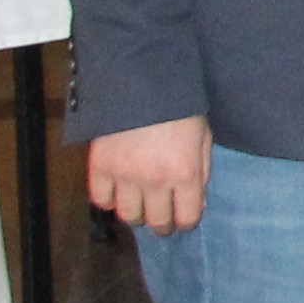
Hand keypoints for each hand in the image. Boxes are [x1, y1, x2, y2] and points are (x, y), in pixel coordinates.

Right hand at [86, 117, 210, 232]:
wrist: (142, 79)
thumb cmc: (179, 106)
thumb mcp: (203, 136)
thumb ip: (202, 172)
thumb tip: (196, 206)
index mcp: (186, 172)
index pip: (187, 218)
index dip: (186, 220)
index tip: (184, 216)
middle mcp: (155, 180)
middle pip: (157, 222)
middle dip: (163, 222)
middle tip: (162, 214)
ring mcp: (125, 176)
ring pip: (128, 216)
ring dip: (136, 213)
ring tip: (141, 201)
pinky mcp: (100, 167)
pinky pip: (101, 200)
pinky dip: (110, 199)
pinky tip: (119, 189)